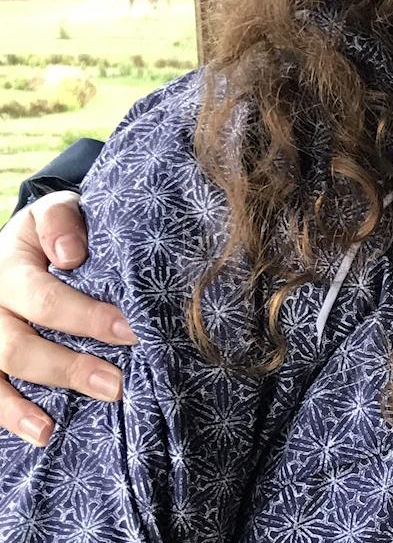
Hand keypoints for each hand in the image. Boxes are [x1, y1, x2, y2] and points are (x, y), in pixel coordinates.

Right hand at [0, 191, 136, 445]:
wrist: (28, 241)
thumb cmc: (56, 229)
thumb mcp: (58, 211)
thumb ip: (64, 223)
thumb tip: (70, 256)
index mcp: (9, 265)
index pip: (43, 298)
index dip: (84, 317)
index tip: (128, 331)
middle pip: (15, 345)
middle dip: (66, 367)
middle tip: (114, 384)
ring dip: (24, 405)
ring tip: (53, 429)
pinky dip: (8, 415)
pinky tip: (39, 433)